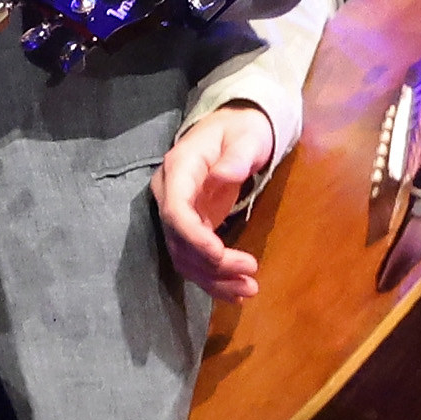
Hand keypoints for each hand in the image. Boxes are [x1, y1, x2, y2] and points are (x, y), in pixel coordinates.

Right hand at [153, 104, 276, 299]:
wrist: (234, 127)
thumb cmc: (243, 129)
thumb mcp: (247, 137)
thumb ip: (237, 156)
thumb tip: (224, 176)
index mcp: (180, 168)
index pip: (175, 211)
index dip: (193, 238)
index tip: (220, 256)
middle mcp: (170, 193)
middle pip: (179, 240)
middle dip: (212, 265)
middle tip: (250, 276)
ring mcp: (177, 211)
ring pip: (184, 256)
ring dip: (213, 279)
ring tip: (249, 291)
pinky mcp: (190, 225)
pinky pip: (194, 257)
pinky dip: (213, 278)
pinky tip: (235, 292)